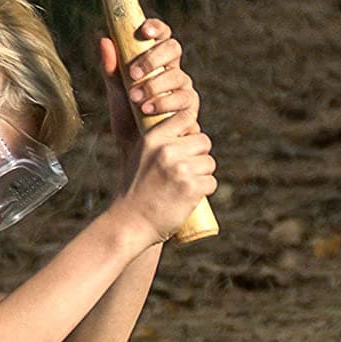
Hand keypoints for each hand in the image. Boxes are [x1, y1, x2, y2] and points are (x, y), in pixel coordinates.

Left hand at [99, 18, 198, 170]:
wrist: (138, 155)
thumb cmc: (127, 122)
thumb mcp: (116, 95)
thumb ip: (111, 69)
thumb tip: (103, 38)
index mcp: (157, 63)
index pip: (162, 36)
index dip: (157, 28)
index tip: (143, 31)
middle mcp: (173, 72)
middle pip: (174, 49)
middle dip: (153, 59)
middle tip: (133, 74)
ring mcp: (184, 90)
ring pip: (178, 75)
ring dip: (155, 85)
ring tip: (135, 99)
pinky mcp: (190, 111)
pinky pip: (184, 99)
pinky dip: (164, 103)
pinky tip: (147, 110)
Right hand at [110, 108, 216, 243]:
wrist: (129, 223)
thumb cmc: (135, 192)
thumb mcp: (140, 157)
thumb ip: (159, 142)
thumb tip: (188, 130)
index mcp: (153, 139)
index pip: (186, 118)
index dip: (190, 132)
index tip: (185, 147)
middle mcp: (167, 150)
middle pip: (203, 141)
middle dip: (198, 156)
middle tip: (185, 173)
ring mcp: (180, 169)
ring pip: (209, 163)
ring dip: (202, 175)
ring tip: (183, 187)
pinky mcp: (191, 188)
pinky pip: (211, 182)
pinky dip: (204, 191)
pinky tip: (188, 198)